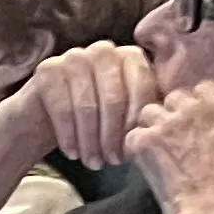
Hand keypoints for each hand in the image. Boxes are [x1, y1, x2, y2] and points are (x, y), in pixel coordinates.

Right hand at [18, 41, 163, 170]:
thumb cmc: (96, 120)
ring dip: (91, 140)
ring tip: (93, 162)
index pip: (141, 88)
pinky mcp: (48, 69)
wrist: (46, 118)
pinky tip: (73, 154)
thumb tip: (166, 130)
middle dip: (113, 135)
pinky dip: (69, 135)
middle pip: (114, 98)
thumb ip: (147, 114)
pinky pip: (62, 108)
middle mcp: (104, 51)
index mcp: (132, 57)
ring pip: (87, 105)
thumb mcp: (126, 115)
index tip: (133, 151)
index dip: (137, 123)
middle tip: (112, 161)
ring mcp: (74, 57)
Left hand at [128, 78, 213, 213]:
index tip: (204, 122)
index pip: (203, 88)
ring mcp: (165, 123)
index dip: (201, 105)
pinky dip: (138, 145)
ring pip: (150, 112)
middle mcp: (192, 106)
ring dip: (155, 126)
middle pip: (175, 98)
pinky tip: (147, 159)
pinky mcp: (143, 142)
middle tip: (182, 136)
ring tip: (162, 146)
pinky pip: (133, 135)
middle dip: (177, 113)